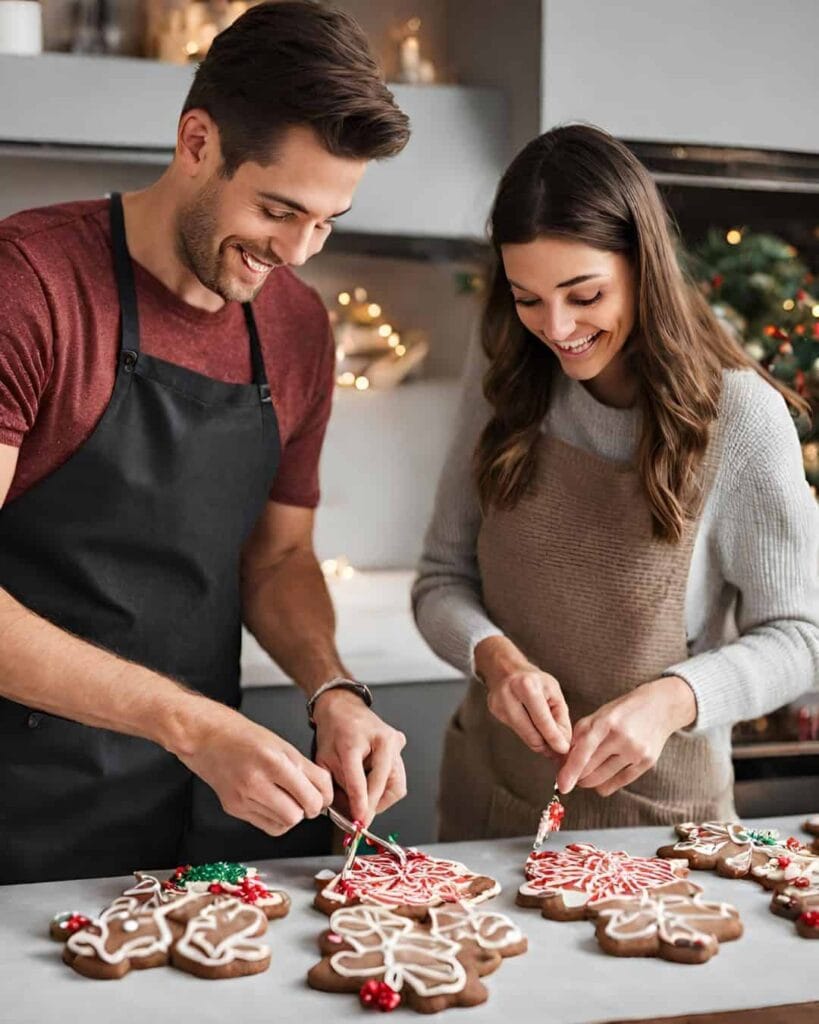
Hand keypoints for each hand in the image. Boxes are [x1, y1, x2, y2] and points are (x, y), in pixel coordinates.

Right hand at [174, 700, 333, 834]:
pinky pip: (269, 827)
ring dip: (293, 815)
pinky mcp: (235, 809)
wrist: (208, 738)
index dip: (324, 796)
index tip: (323, 794)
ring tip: (288, 799)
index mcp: (275, 761)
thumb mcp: (283, 745)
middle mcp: (258, 781)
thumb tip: (324, 791)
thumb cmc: (245, 737)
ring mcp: (244, 798)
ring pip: (286, 823)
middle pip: (301, 813)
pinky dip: (277, 821)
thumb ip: (305, 769)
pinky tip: (274, 806)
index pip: (314, 792)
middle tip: (307, 798)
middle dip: (310, 808)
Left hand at [312, 689, 406, 825]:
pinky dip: (385, 788)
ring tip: (363, 799)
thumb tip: (350, 814)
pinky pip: (398, 777)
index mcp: (353, 740)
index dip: (359, 803)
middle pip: (386, 783)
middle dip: (373, 805)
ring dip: (380, 798)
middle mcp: (380, 739)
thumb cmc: (333, 730)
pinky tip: (370, 786)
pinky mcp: (400, 746)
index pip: (359, 779)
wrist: (343, 706)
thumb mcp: (325, 760)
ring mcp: (394, 741)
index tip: (359, 820)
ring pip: (396, 784)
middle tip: (360, 818)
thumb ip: (336, 787)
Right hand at [475, 636, 570, 756]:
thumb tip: (563, 743)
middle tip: (558, 751)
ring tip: (549, 742)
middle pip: (531, 733)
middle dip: (547, 745)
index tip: (564, 750)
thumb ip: (560, 717)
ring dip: (539, 742)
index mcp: (527, 686)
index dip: (554, 738)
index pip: (542, 720)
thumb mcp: (553, 691)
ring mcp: (499, 705)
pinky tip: (535, 729)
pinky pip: (517, 731)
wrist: (505, 668)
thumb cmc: (534, 679)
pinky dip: (529, 734)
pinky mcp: (495, 712)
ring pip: (523, 736)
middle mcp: (509, 695)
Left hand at [556, 676, 696, 795]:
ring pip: (602, 779)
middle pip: (590, 769)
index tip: (562, 785)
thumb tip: (562, 760)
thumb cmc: (624, 710)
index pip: (584, 751)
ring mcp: (636, 752)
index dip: (570, 770)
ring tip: (585, 774)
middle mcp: (622, 738)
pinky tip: (601, 777)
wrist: (661, 706)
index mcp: (606, 722)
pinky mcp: (647, 763)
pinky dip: (604, 784)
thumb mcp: (600, 714)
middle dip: (576, 775)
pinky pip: (619, 783)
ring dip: (588, 781)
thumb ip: (580, 734)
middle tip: (570, 773)